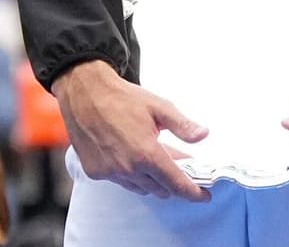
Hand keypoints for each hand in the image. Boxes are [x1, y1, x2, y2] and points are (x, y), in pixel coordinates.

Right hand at [52, 59, 209, 200]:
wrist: (84, 93)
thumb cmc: (121, 98)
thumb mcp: (159, 107)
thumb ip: (182, 125)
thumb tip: (203, 135)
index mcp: (147, 154)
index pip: (176, 183)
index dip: (193, 192)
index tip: (204, 196)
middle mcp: (128, 169)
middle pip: (160, 189)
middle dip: (172, 181)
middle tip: (177, 162)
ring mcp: (110, 172)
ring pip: (140, 188)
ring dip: (151, 179)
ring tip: (152, 156)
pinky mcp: (95, 172)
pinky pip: (121, 182)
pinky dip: (130, 174)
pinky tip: (130, 156)